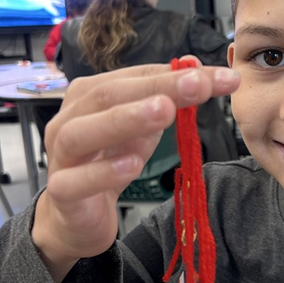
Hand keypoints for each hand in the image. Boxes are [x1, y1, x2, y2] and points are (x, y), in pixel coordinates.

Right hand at [31, 63, 239, 282]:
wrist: (78, 214)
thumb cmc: (109, 162)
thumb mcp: (144, 129)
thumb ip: (167, 98)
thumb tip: (198, 67)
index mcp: (89, 94)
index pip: (137, 76)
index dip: (178, 74)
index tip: (223, 78)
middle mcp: (69, 118)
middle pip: (109, 95)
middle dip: (158, 88)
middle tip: (198, 85)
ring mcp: (60, 155)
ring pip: (83, 132)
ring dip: (126, 119)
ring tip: (164, 112)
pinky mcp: (62, 192)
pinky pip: (76, 181)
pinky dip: (104, 172)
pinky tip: (133, 165)